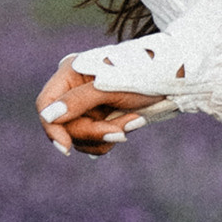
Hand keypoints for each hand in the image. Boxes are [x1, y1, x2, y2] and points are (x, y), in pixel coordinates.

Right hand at [35, 56, 159, 156]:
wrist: (175, 80)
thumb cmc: (143, 75)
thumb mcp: (110, 88)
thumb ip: (78, 101)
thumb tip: (48, 116)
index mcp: (71, 73)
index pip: (46, 105)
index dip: (52, 127)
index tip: (65, 147)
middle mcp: (74, 90)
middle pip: (65, 126)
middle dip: (93, 132)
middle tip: (121, 132)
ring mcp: (88, 106)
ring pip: (80, 137)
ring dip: (106, 135)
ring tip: (134, 120)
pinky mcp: (101, 118)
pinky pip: (95, 140)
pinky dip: (112, 136)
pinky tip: (133, 122)